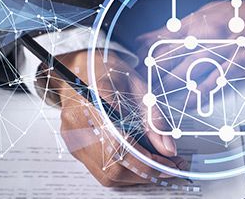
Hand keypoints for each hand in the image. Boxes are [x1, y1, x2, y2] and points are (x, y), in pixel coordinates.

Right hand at [51, 50, 184, 185]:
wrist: (80, 69)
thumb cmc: (110, 73)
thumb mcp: (139, 86)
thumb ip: (154, 118)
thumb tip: (168, 149)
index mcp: (96, 99)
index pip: (123, 143)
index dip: (149, 161)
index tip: (170, 164)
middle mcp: (79, 122)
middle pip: (115, 165)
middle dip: (147, 172)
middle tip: (170, 167)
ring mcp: (73, 137)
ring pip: (108, 174)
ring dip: (137, 175)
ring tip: (158, 166)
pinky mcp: (74, 147)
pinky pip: (101, 171)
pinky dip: (125, 172)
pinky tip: (140, 164)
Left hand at [137, 0, 244, 95]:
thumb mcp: (212, 11)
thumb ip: (187, 24)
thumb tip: (160, 35)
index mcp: (201, 21)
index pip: (167, 37)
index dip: (149, 50)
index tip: (136, 60)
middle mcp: (210, 35)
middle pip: (174, 55)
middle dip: (155, 70)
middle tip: (141, 82)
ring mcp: (223, 52)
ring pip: (190, 70)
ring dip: (171, 84)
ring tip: (156, 95)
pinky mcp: (237, 66)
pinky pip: (213, 83)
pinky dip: (198, 94)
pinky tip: (185, 102)